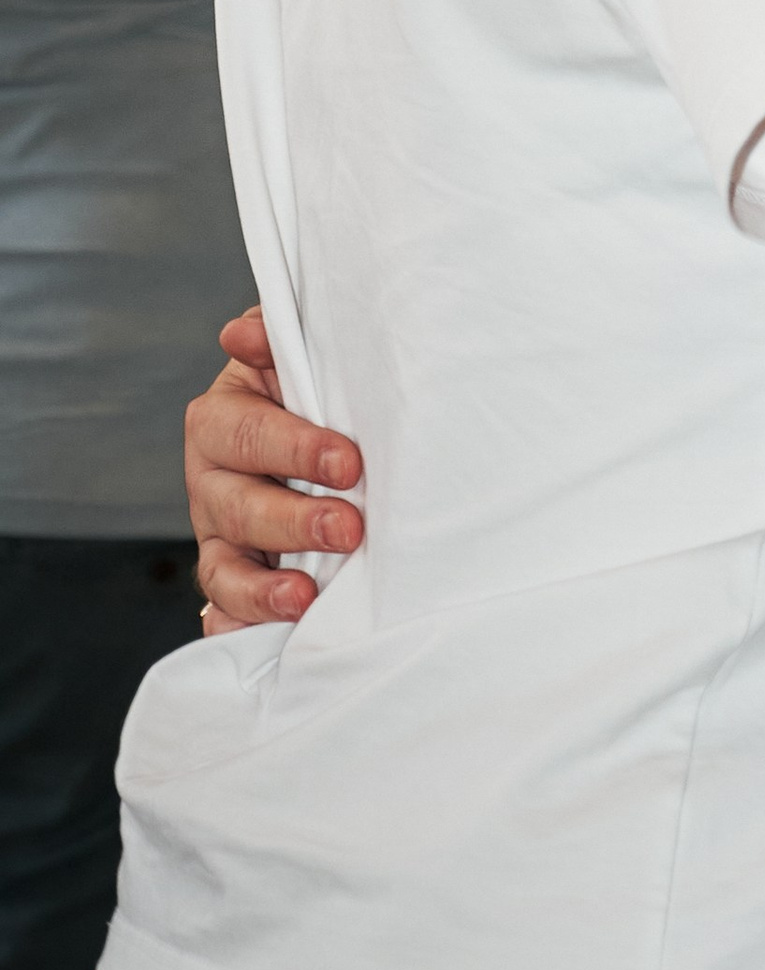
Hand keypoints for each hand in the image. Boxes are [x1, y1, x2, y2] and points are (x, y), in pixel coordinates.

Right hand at [188, 306, 365, 632]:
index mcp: (222, 420)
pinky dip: (240, 626)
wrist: (320, 440)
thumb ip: (277, 342)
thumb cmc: (313, 394)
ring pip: (224, 566)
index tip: (348, 463)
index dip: (295, 448)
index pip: (248, 433)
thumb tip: (241, 333)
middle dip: (294, 519)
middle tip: (350, 527)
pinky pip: (224, 612)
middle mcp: (210, 480)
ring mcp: (217, 535)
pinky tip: (270, 636)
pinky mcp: (231, 580)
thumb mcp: (298, 361)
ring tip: (305, 596)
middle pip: (238, 505)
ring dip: (263, 586)